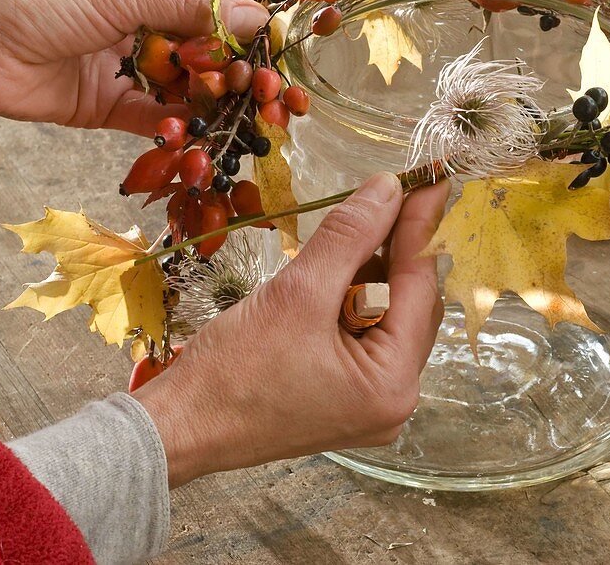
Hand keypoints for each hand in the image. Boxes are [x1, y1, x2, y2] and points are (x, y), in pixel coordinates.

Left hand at [0, 0, 268, 135]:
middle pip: (200, 42)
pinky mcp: (110, 103)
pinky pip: (153, 116)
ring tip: (232, 114)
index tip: (261, 42)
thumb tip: (257, 20)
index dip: (235, 16)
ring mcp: (125, 60)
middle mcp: (138, 13)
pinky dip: (173, 126)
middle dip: (226, 65)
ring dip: (205, 99)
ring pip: (181, 82)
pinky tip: (193, 133)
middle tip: (253, 87)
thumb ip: (192, 10)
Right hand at [133, 173, 449, 487]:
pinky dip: (351, 299)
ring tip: (352, 230)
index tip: (430, 181)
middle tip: (388, 194)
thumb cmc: (232, 373)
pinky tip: (333, 270)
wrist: (179, 428)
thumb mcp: (297, 293)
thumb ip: (350, 236)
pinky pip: (363, 335)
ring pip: (386, 316)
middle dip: (394, 249)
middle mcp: (394, 399)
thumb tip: (387, 189)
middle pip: (410, 304)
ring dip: (370, 272)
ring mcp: (370, 403)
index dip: (420, 228)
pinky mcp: (345, 397)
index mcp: (393, 384)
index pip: (420, 288)